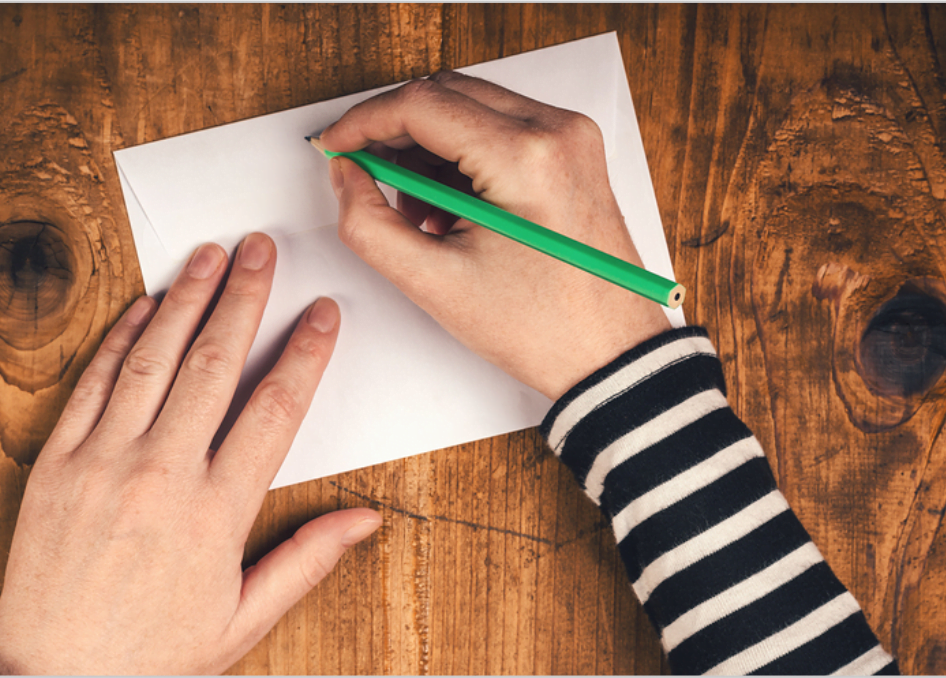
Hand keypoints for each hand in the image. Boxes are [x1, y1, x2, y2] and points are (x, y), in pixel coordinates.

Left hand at [0, 233, 381, 674]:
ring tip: (211, 256)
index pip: (275, 410)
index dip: (306, 354)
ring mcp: (104, 461)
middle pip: (216, 365)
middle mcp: (161, 474)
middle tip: (263, 250)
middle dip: (246, 298)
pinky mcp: (58, 462)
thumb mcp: (243, 618)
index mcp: (215, 514)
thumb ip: (306, 560)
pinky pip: (94, 383)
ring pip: (155, 359)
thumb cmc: (151, 654)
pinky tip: (147, 306)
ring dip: (187, 300)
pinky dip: (122, 338)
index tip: (322, 315)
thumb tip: (365, 520)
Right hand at [321, 72, 671, 399]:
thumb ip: (370, 224)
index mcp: (526, 157)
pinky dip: (463, 155)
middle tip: (365, 175)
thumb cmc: (542, 328)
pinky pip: (501, 127)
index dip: (363, 122)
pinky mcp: (573, 152)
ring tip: (419, 212)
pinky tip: (452, 207)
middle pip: (446, 93)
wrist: (609, 354)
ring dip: (428, 145)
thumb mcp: (435, 283)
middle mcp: (557, 131)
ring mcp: (571, 137)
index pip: (421, 105)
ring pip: (471, 106)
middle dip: (394, 131)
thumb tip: (346, 177)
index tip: (336, 146)